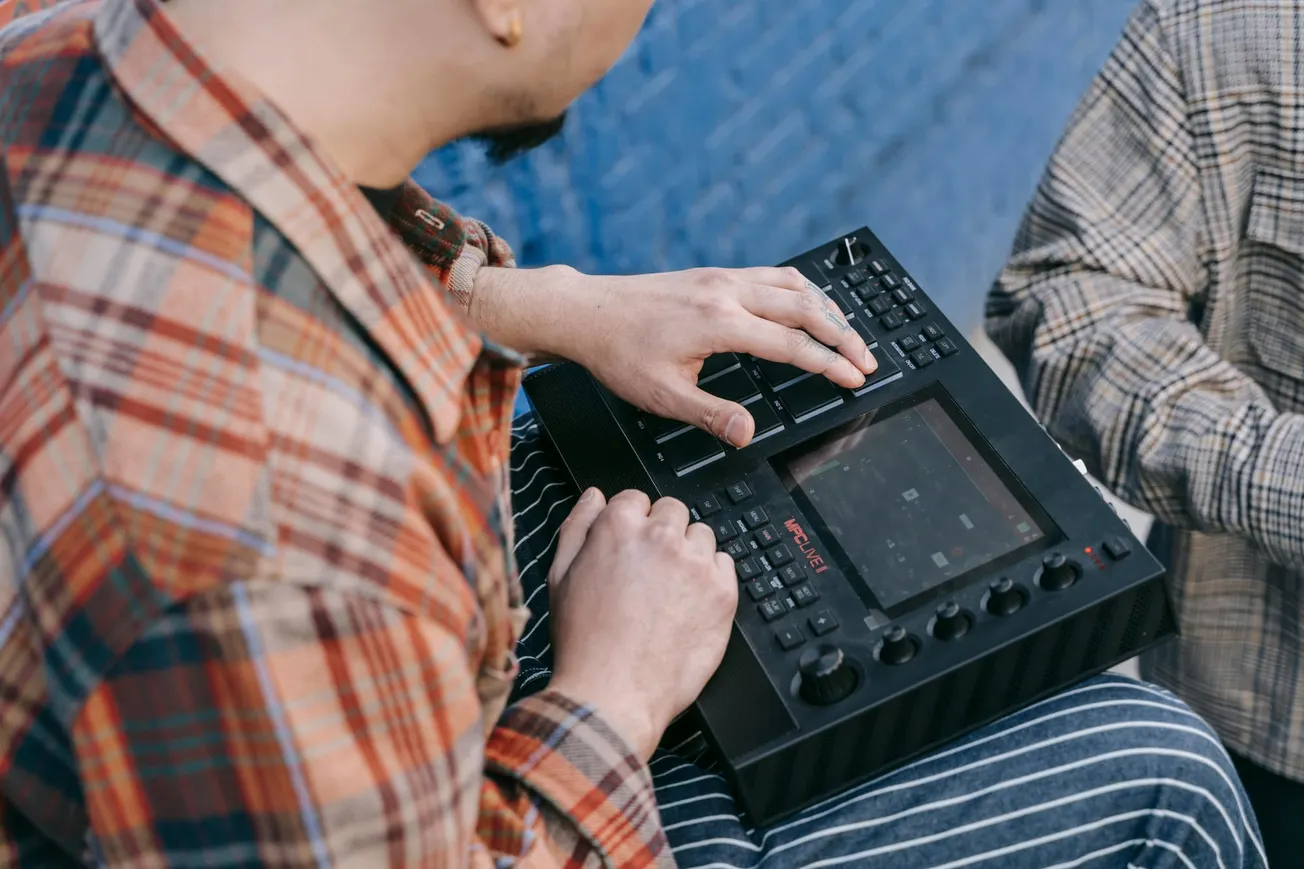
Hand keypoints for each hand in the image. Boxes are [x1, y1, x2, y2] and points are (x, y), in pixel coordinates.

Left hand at [470, 265, 876, 446]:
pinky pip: (772, 275)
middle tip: (868, 360)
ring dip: (827, 307)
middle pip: (805, 307)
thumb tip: (747, 434)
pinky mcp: (714, 274)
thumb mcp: (661, 396)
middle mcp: (727, 293)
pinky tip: (808, 305)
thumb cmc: (619, 354)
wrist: (587, 312)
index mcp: (720, 323)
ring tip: (848, 333)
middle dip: (843, 335)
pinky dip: (802, 290)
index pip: (792, 344)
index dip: (829, 364)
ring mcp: (722, 278)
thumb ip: (710, 415)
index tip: (855, 379)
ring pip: (793, 284)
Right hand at [544, 488, 737, 759]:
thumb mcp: (560, 577)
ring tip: (670, 591)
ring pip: (701, 536)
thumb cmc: (584, 642)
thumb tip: (595, 497)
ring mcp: (696, 564)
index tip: (631, 547)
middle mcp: (661, 537)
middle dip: (663, 534)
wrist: (612, 694)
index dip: (632, 524)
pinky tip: (690, 604)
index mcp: (619, 527)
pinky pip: (726, 564)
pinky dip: (712, 578)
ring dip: (689, 554)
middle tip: (650, 571)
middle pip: (673, 511)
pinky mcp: (723, 592)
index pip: (636, 499)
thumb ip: (578, 526)